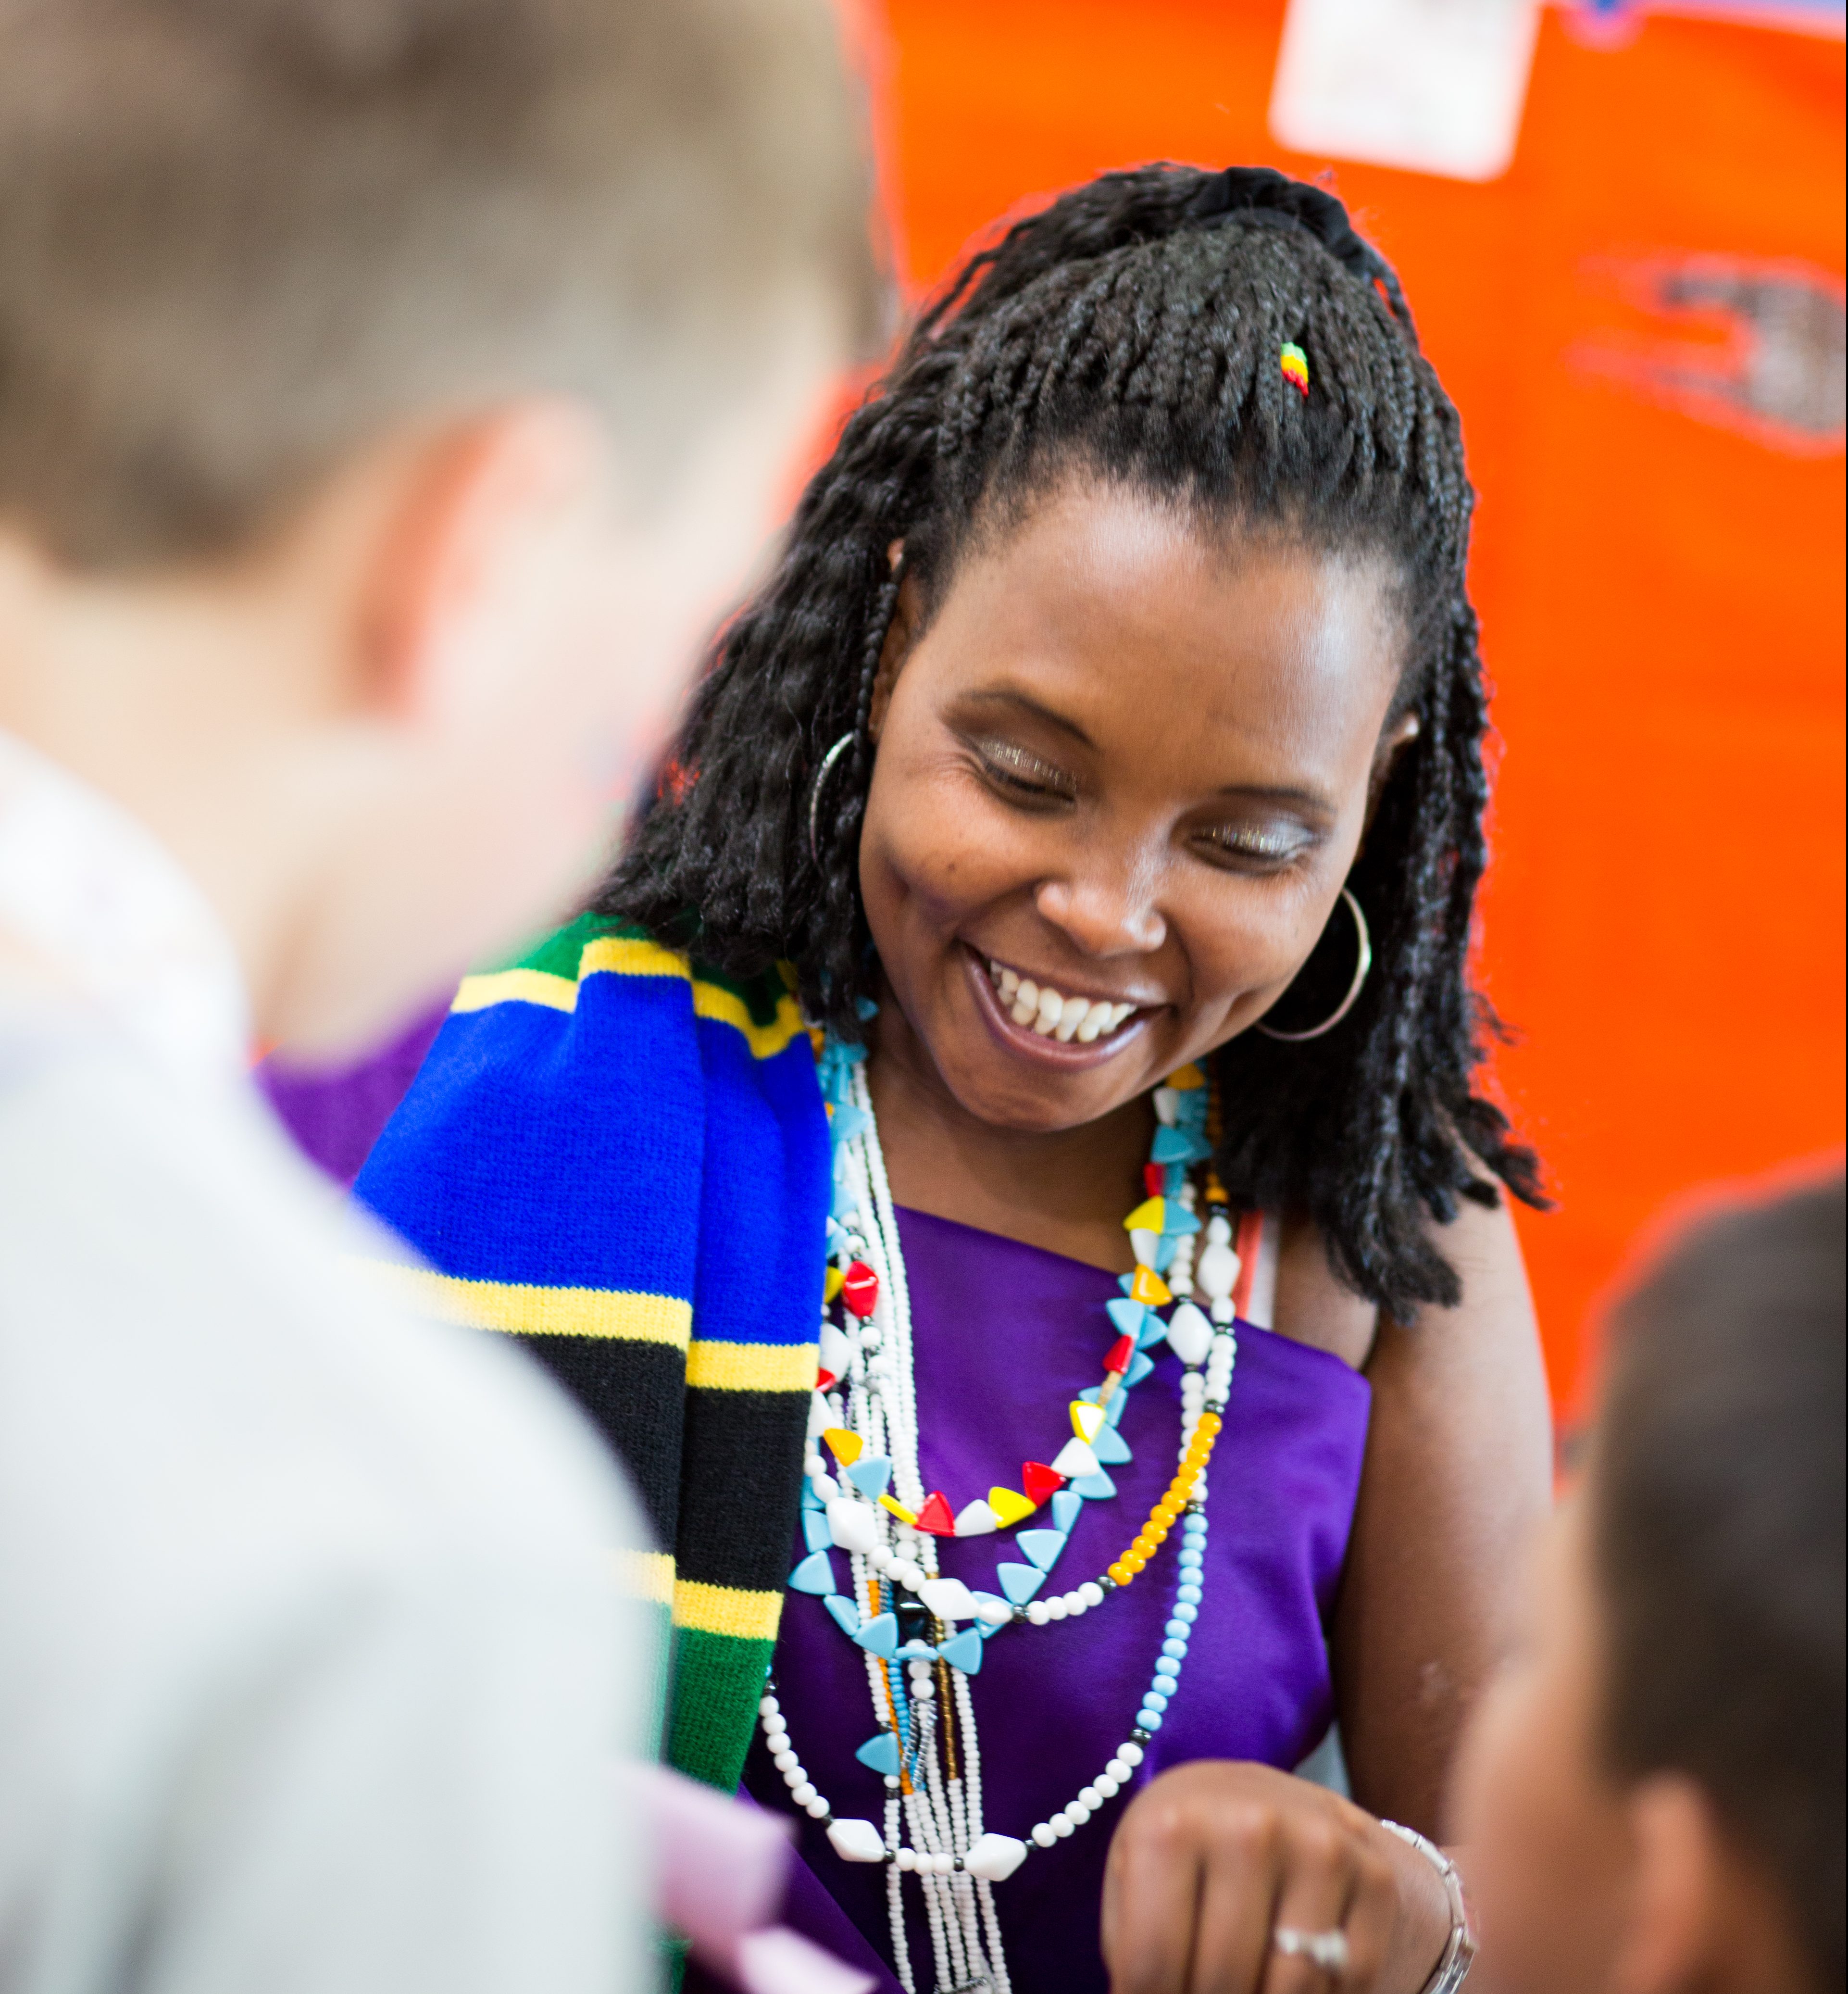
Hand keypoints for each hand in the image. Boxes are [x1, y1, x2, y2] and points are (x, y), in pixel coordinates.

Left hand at [1100, 1762, 1450, 1993]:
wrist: (1266, 1801)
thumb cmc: (1185, 1852)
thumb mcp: (1137, 1877)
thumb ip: (1136, 1946)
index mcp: (1171, 1824)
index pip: (1153, 1962)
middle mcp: (1249, 1826)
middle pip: (1222, 1980)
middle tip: (1206, 1988)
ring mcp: (1320, 1848)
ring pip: (1290, 1990)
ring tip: (1244, 1981)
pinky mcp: (1375, 1877)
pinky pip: (1350, 1982)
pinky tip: (1293, 1971)